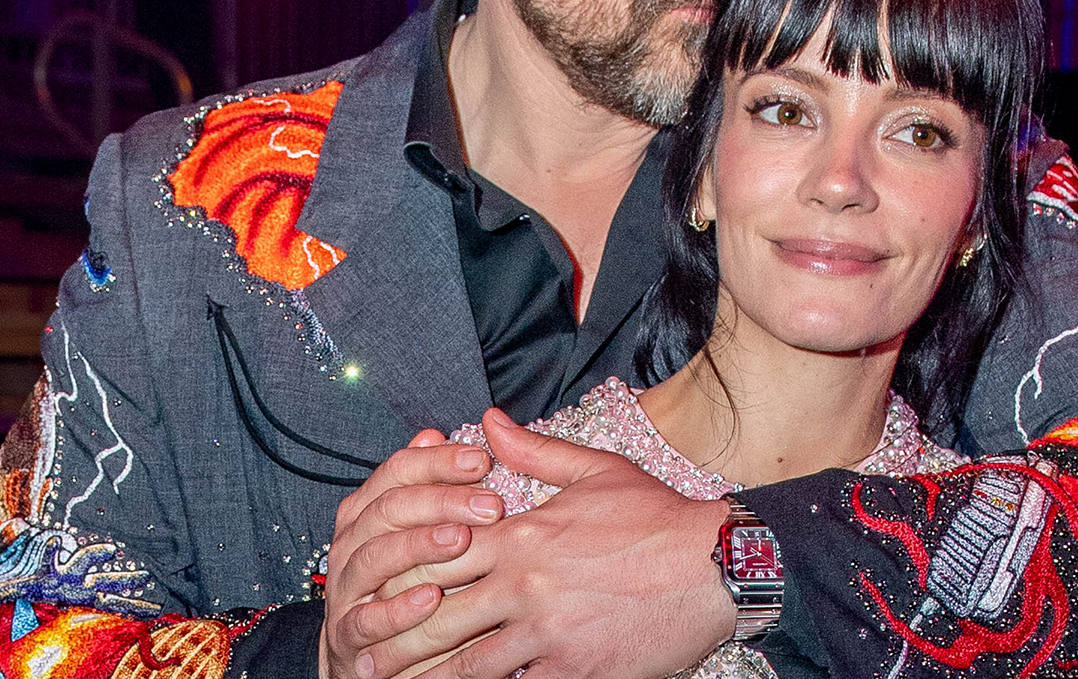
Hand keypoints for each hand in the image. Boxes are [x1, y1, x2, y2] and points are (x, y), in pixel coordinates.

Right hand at [321, 429, 505, 678]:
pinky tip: (431, 599)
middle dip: (440, 501)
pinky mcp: (347, 635)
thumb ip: (424, 485)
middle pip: (389, 509)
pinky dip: (397, 609)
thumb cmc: (405, 583)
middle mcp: (352, 544)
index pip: (396, 472)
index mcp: (367, 512)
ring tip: (461, 540)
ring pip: (374, 557)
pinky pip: (366, 619)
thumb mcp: (415, 532)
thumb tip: (433, 433)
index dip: (437, 462)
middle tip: (490, 504)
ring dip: (419, 546)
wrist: (369, 657)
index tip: (482, 460)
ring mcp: (346, 589)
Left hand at [356, 409, 734, 678]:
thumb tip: (486, 423)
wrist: (715, 565)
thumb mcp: (595, 471)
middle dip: (396, 643)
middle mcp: (525, 586)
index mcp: (522, 535)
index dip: (398, 580)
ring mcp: (548, 632)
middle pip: (439, 619)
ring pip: (469, 665)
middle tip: (362, 659)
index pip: (439, 557)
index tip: (368, 596)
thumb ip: (533, 451)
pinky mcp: (575, 669)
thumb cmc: (658, 518)